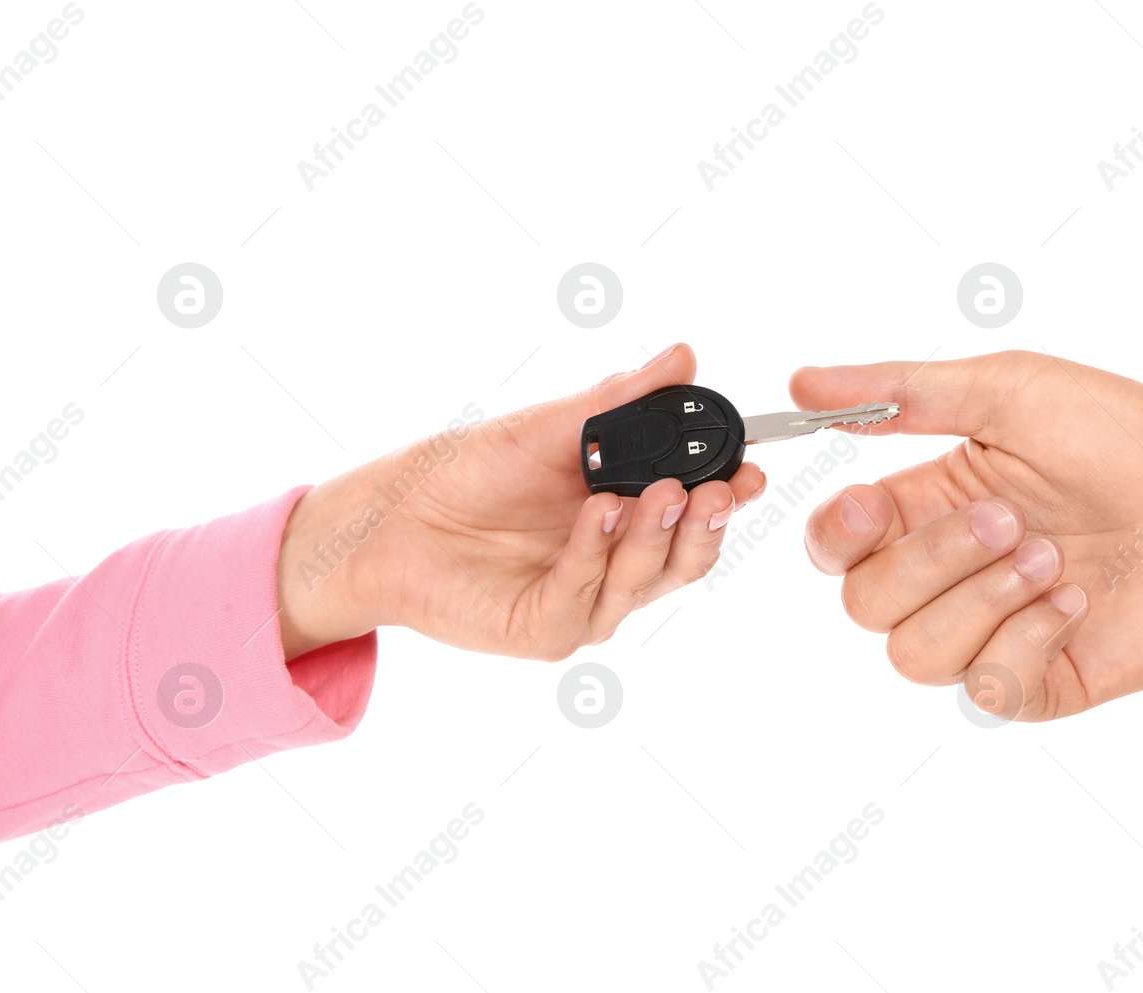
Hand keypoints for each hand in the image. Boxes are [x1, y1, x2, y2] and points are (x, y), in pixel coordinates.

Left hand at [276, 343, 764, 660]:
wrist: (390, 515)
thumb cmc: (469, 472)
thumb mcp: (551, 426)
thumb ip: (619, 401)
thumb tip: (682, 357)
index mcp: (630, 518)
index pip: (698, 514)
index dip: (731, 495)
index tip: (751, 470)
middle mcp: (617, 566)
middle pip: (686, 558)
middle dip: (706, 523)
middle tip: (716, 488)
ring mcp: (585, 603)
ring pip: (644, 582)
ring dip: (654, 536)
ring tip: (653, 491)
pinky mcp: (544, 630)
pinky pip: (583, 598)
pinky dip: (596, 553)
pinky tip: (598, 514)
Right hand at [795, 351, 1142, 720]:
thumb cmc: (1122, 441)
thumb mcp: (1010, 392)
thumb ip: (905, 392)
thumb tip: (804, 379)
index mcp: (924, 505)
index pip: (834, 544)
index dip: (836, 534)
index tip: (871, 504)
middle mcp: (945, 576)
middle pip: (866, 603)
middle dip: (932, 561)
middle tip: (1010, 520)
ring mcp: (988, 633)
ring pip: (914, 655)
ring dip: (982, 600)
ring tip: (1052, 559)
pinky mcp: (1037, 679)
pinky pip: (985, 685)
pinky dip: (1028, 638)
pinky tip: (1074, 601)